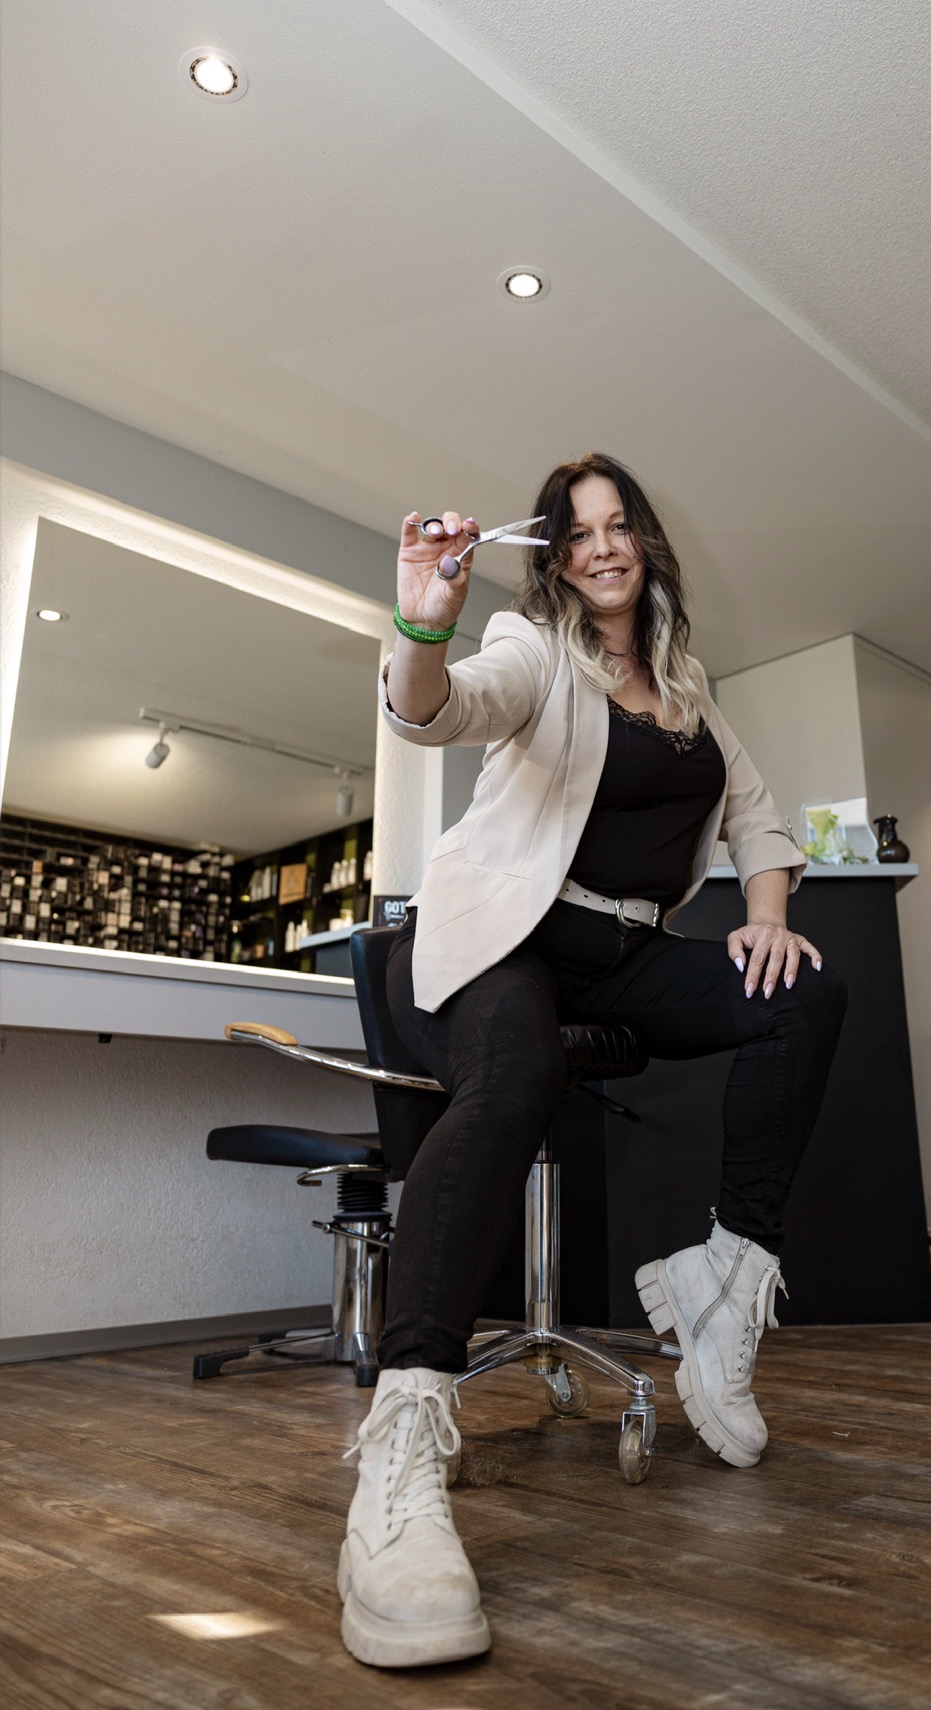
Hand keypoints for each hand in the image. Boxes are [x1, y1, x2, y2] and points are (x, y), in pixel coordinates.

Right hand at [397, 511, 479, 632]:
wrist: (423, 620)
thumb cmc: (444, 607)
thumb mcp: (456, 595)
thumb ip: (455, 578)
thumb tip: (448, 562)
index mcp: (461, 556)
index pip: (468, 536)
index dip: (470, 527)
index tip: (469, 526)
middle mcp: (445, 549)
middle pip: (451, 525)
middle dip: (452, 522)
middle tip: (451, 530)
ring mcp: (427, 549)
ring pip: (432, 527)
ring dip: (435, 524)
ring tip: (434, 532)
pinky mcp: (410, 552)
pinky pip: (409, 533)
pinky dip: (410, 522)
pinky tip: (413, 518)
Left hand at [727, 920, 822, 998]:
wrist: (766, 923)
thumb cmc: (751, 935)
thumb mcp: (736, 937)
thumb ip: (734, 951)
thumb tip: (741, 966)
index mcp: (763, 934)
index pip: (757, 958)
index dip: (753, 976)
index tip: (749, 991)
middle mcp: (778, 935)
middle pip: (776, 958)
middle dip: (771, 977)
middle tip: (768, 993)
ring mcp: (791, 938)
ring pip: (793, 954)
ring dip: (792, 970)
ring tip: (788, 985)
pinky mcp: (800, 939)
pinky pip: (810, 948)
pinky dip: (815, 956)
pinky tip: (816, 968)